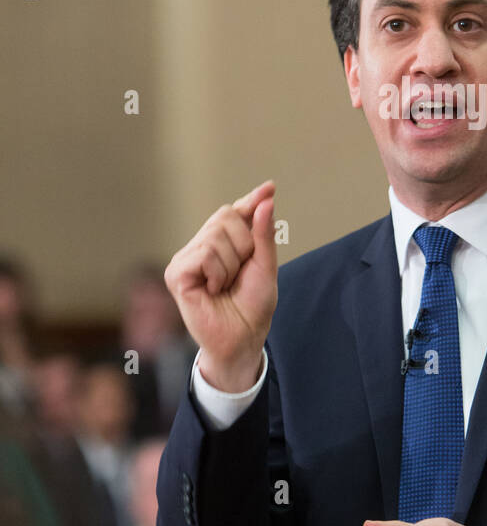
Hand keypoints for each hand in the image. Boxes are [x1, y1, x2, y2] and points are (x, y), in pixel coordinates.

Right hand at [164, 180, 277, 391]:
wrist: (243, 338)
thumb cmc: (252, 306)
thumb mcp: (265, 265)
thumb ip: (263, 233)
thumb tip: (266, 198)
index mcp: (223, 243)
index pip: (236, 211)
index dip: (252, 200)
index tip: (270, 188)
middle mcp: (201, 246)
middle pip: (226, 216)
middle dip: (244, 245)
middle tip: (240, 274)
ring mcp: (186, 258)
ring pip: (215, 236)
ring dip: (231, 265)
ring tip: (225, 286)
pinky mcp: (177, 273)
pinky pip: (204, 254)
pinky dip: (217, 273)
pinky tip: (213, 290)